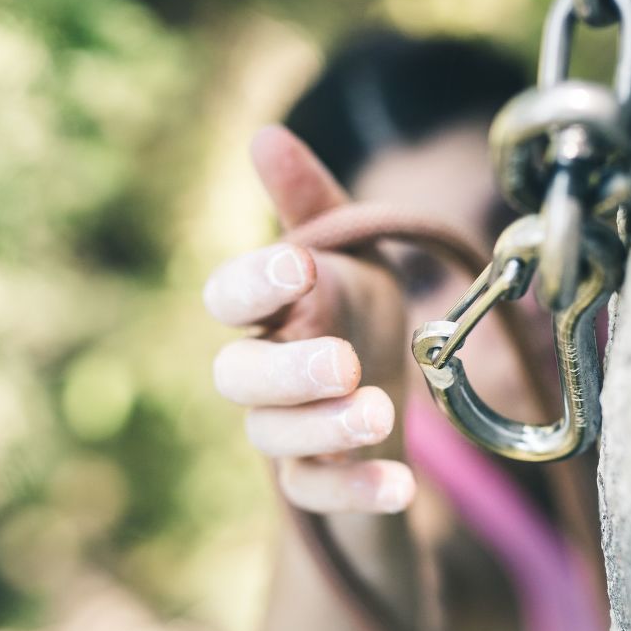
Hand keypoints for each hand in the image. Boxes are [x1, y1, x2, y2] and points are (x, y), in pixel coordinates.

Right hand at [203, 126, 416, 514]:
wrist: (386, 397)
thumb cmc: (356, 312)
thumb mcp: (349, 251)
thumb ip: (311, 202)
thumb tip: (264, 136)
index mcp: (265, 311)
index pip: (229, 298)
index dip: (254, 284)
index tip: (300, 268)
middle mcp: (260, 372)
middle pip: (238, 378)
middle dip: (288, 371)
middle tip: (342, 362)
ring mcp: (282, 430)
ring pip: (273, 437)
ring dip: (325, 428)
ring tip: (379, 413)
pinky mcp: (313, 480)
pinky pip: (316, 494)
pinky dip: (355, 492)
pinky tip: (402, 487)